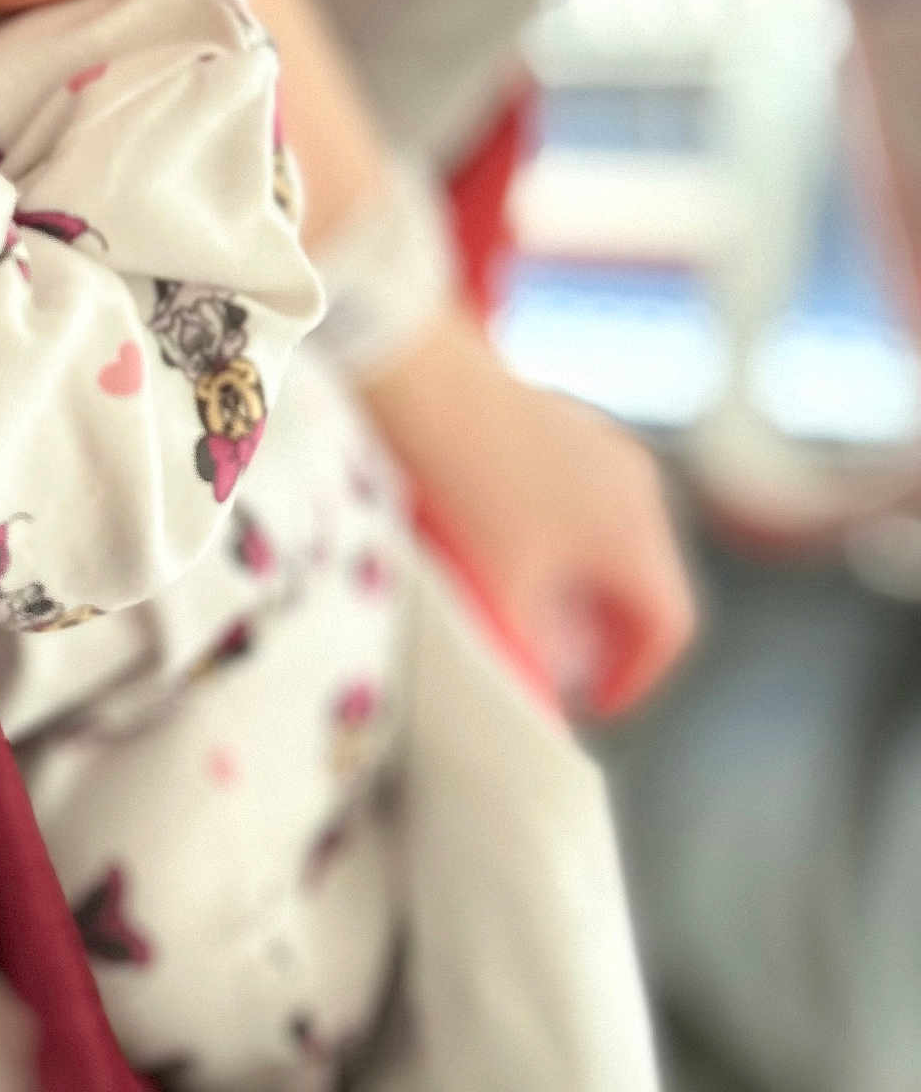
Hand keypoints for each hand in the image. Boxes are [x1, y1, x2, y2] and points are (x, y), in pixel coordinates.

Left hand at [362, 311, 695, 716]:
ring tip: (527, 611)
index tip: (591, 704)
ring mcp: (602, 444)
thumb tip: (546, 712)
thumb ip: (530, 661)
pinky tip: (503, 546)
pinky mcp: (562, 420)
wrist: (422, 380)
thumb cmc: (466, 489)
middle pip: (645, 581)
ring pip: (614, 537)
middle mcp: (637, 484)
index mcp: (636, 531)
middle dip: (606, 633)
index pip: (670, 625)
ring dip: (582, 584)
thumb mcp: (498, 593)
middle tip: (558, 665)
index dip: (637, 678)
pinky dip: (562, 538)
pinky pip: (585, 497)